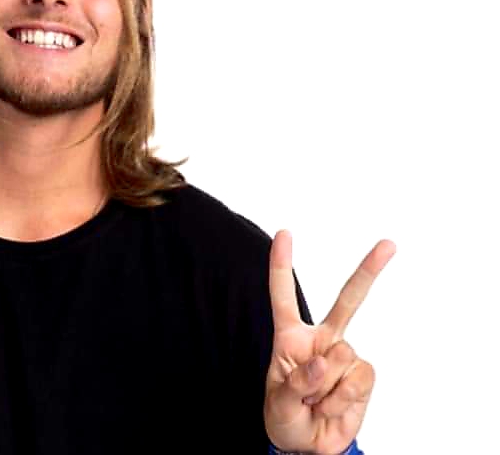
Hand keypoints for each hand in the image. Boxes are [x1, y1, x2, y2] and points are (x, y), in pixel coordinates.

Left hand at [264, 230, 395, 453]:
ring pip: (343, 356)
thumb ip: (295, 381)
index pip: (283, 295)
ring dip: (325, 388)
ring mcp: (345, 356)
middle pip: (348, 301)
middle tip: (389, 244)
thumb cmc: (286, 416)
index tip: (284, 233)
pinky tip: (331, 405)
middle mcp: (321, 339)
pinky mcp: (363, 376)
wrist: (308, 446)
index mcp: (290, 337)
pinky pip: (358, 380)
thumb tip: (324, 362)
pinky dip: (342, 399)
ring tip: (314, 401)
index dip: (281, 265)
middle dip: (369, 271)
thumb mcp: (278, 402)